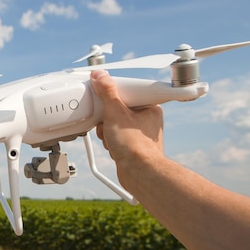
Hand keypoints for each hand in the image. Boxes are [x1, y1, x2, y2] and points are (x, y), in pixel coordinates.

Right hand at [90, 70, 164, 188]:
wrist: (139, 173)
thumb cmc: (135, 146)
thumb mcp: (116, 113)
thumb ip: (107, 92)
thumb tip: (100, 76)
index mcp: (149, 107)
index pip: (126, 93)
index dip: (111, 96)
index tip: (102, 96)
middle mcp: (146, 119)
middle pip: (117, 108)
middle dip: (106, 117)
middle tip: (107, 122)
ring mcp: (139, 133)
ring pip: (114, 123)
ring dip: (107, 130)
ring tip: (111, 137)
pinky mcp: (132, 145)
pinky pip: (115, 136)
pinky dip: (110, 140)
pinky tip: (113, 146)